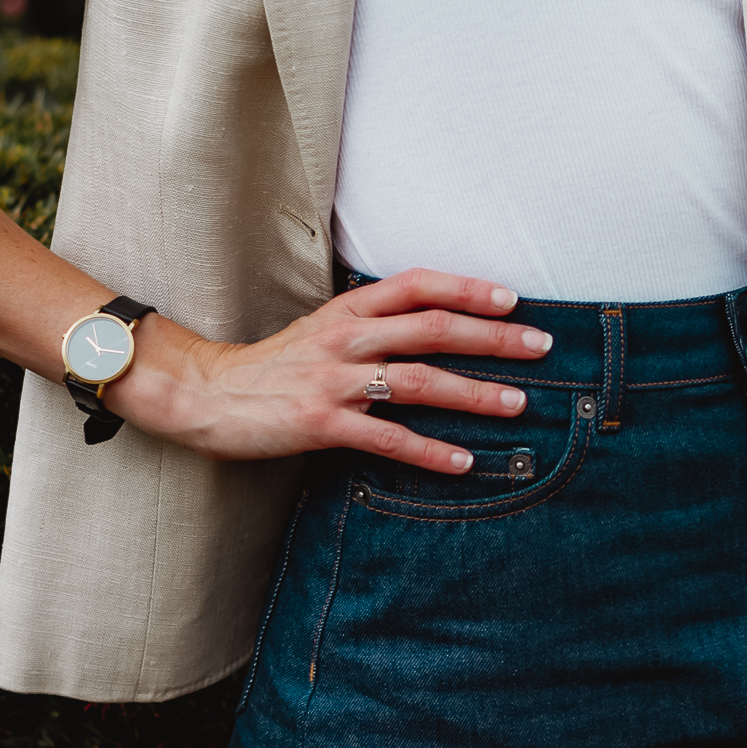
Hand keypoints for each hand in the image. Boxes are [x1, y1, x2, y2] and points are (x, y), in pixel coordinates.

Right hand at [112, 268, 552, 472]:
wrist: (205, 393)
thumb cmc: (275, 364)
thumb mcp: (325, 328)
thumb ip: (374, 324)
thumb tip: (436, 324)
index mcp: (349, 309)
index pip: (418, 286)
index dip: (467, 288)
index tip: (512, 298)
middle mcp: (346, 338)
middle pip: (432, 328)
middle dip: (493, 337)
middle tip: (540, 346)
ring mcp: (334, 380)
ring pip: (419, 380)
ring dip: (474, 393)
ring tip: (519, 403)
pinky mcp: (321, 424)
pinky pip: (387, 439)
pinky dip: (429, 450)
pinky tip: (463, 461)